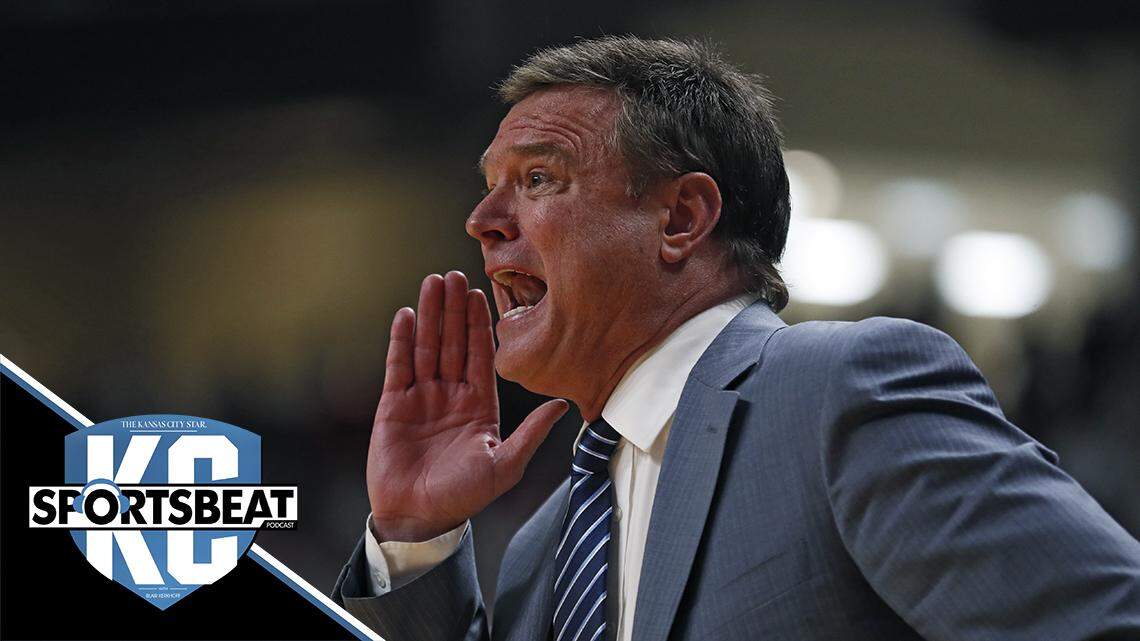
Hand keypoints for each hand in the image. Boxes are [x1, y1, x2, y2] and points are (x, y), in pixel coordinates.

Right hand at [367, 271, 568, 542]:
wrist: (419, 517)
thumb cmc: (463, 497)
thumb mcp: (505, 465)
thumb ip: (531, 433)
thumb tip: (563, 405)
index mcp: (480, 405)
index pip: (481, 355)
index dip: (480, 325)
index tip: (481, 294)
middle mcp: (452, 395)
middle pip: (453, 342)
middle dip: (455, 309)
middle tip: (456, 274)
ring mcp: (422, 397)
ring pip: (427, 346)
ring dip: (430, 314)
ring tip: (432, 282)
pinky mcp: (394, 405)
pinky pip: (398, 366)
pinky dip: (401, 340)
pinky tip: (405, 314)